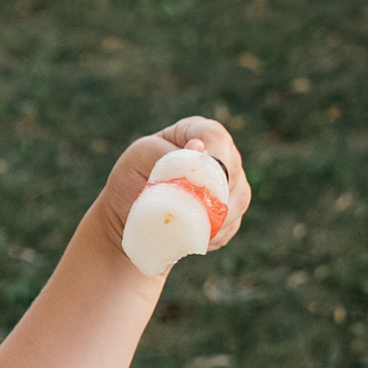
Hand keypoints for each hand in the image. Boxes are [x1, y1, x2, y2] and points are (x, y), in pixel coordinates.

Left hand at [90, 116, 252, 255]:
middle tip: (184, 209)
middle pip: (233, 170)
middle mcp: (221, 155)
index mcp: (197, 132)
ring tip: (179, 224)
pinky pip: (231, 225)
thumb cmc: (131, 180)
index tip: (197, 179)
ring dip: (211, 217)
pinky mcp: (232, 212)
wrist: (129, 217)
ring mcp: (231, 184)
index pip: (215, 137)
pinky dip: (211, 234)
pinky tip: (188, 234)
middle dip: (210, 192)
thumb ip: (166, 152)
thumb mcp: (140, 159)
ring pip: (237, 200)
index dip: (211, 157)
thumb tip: (198, 147)